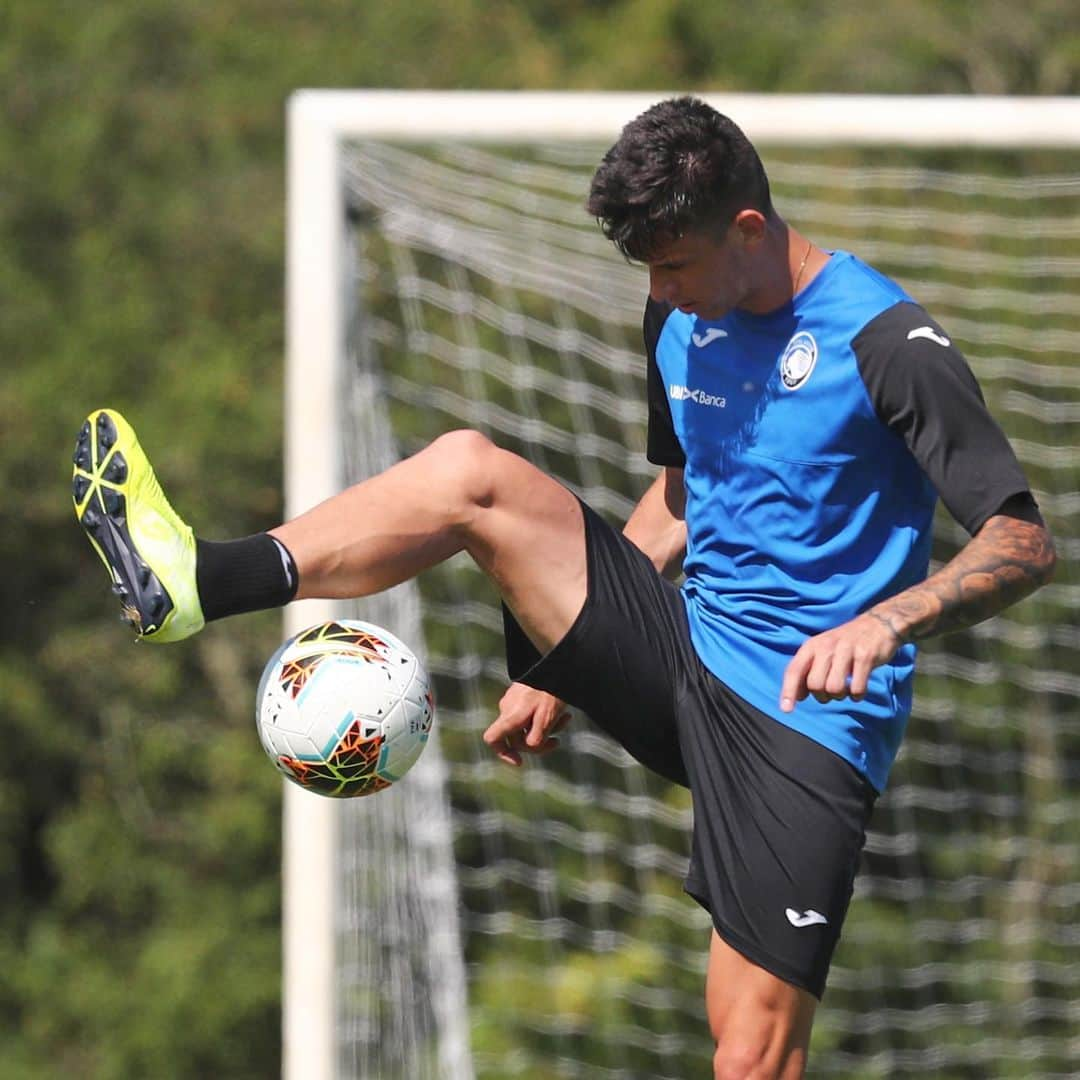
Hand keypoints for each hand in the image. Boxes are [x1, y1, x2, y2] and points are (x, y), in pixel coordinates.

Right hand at [482, 683, 571, 765]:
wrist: (555, 662)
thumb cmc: (551, 691)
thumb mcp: (547, 718)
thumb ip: (536, 737)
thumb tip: (530, 747)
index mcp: (510, 716)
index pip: (492, 739)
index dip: (503, 754)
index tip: (520, 761)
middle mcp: (507, 709)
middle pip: (516, 737)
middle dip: (538, 742)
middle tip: (557, 741)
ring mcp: (514, 701)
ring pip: (526, 725)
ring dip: (546, 729)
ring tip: (566, 720)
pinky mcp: (522, 695)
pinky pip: (529, 714)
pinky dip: (544, 717)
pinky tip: (563, 713)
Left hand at [779, 612, 902, 712]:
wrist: (876, 624)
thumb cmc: (843, 645)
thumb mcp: (821, 651)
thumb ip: (807, 671)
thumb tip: (797, 697)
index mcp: (811, 646)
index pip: (794, 670)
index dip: (788, 691)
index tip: (786, 710)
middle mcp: (826, 646)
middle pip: (815, 684)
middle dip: (822, 696)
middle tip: (830, 692)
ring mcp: (846, 651)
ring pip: (834, 688)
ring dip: (840, 696)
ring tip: (845, 690)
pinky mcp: (865, 657)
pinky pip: (857, 688)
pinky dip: (857, 695)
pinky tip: (857, 691)